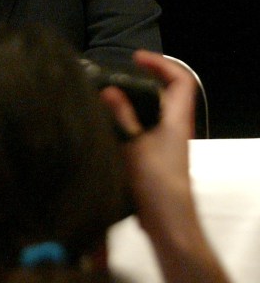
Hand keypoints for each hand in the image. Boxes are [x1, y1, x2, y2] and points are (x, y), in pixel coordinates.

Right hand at [99, 50, 195, 237]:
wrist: (167, 222)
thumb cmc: (155, 182)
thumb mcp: (134, 146)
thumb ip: (122, 117)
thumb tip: (109, 89)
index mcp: (176, 120)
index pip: (181, 81)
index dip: (161, 64)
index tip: (135, 59)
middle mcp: (173, 128)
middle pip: (164, 94)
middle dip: (140, 80)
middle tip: (112, 76)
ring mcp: (163, 144)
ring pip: (149, 113)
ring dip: (128, 102)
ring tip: (101, 98)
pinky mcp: (151, 158)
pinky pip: (139, 129)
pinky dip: (123, 122)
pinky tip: (102, 126)